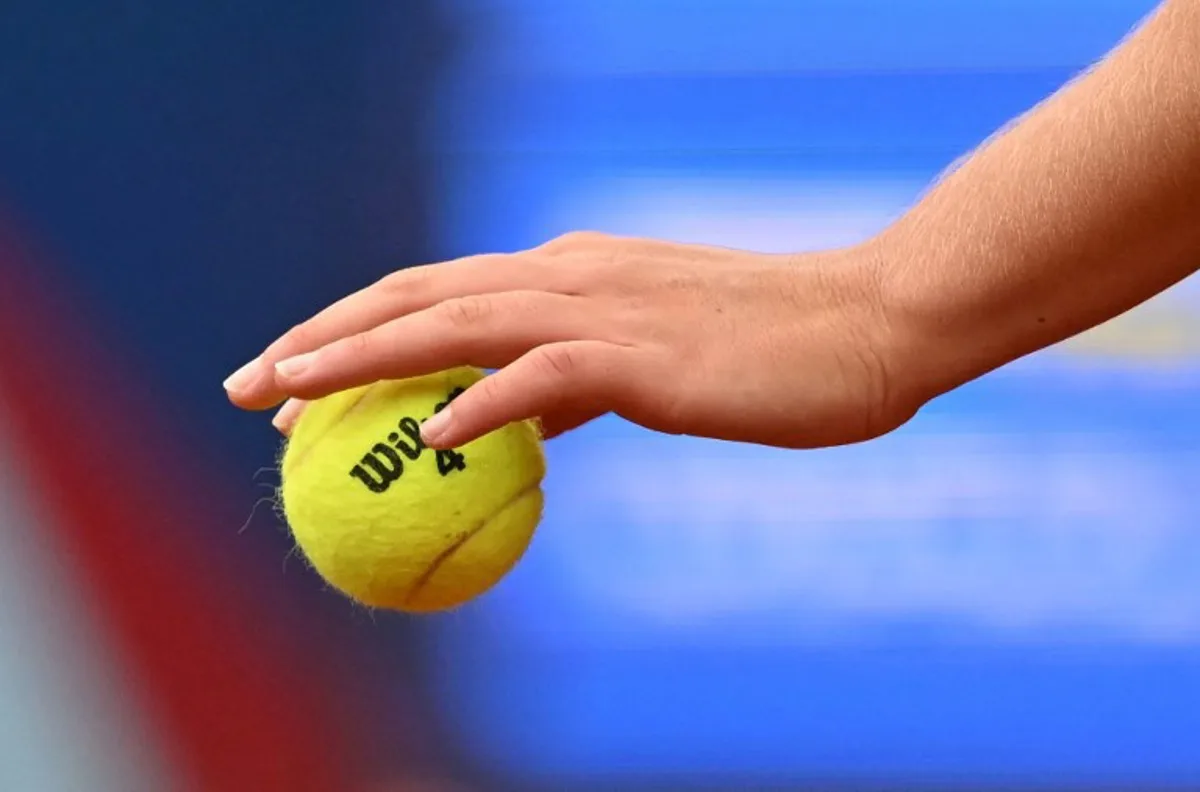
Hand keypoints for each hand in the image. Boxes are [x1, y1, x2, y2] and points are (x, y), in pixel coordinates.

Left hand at [223, 232, 919, 448]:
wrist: (875, 323)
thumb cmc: (774, 351)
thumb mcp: (655, 365)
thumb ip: (576, 386)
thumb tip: (510, 423)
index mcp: (570, 274)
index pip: (436, 294)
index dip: (354, 331)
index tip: (295, 382)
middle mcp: (570, 275)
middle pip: (415, 296)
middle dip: (320, 338)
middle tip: (249, 388)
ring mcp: (605, 308)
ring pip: (455, 323)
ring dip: (363, 358)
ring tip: (291, 400)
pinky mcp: (645, 354)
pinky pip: (542, 377)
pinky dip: (479, 402)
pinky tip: (428, 439)